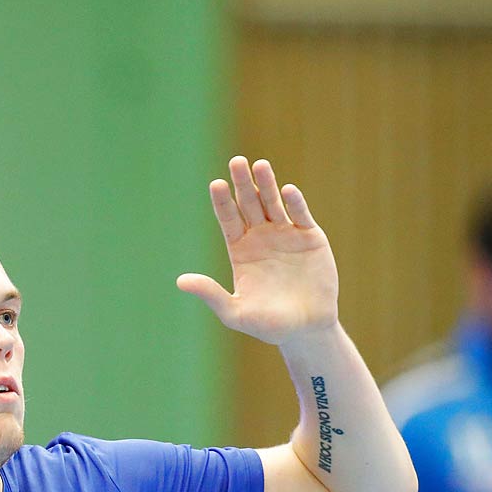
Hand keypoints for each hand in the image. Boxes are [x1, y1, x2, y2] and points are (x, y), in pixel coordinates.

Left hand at [178, 157, 338, 344]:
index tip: (216, 184)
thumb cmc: (268, 324)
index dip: (223, 202)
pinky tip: (288, 191)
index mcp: (240, 250)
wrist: (306, 329)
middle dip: (242, 184)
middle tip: (236, 162)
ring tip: (260, 165)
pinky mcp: (310, 237)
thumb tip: (180, 281)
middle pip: (249, 204)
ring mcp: (286, 234)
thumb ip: (211, 295)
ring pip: (274, 203)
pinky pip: (301, 215)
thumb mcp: (235, 312)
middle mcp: (261, 237)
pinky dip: (296, 203)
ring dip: (267, 184)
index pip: (228, 219)